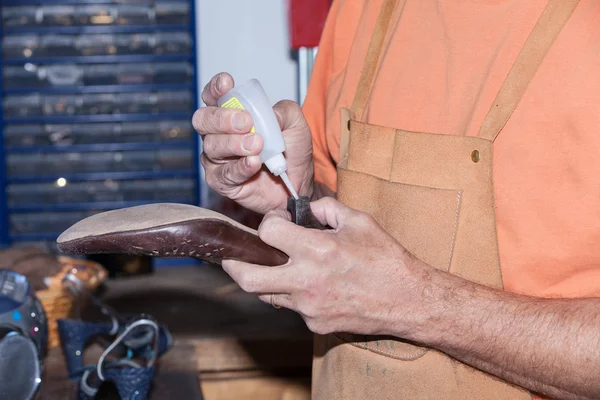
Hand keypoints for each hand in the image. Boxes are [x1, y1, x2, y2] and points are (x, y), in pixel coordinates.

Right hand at [193, 72, 313, 213]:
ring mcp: (217, 158)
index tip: (227, 84)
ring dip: (235, 144)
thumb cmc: (291, 152)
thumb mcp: (296, 124)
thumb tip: (270, 114)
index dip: (215, 88)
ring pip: (212, 146)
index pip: (213, 96)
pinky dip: (240, 167)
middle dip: (223, 118)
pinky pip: (223, 174)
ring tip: (258, 145)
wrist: (297, 184)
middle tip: (246, 122)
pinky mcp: (221, 181)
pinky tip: (254, 163)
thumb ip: (285, 112)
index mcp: (231, 113)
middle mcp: (218, 134)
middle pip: (203, 119)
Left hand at [221, 197, 425, 335]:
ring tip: (274, 268)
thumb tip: (306, 209)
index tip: (277, 222)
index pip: (268, 233)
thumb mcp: (359, 221)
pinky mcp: (315, 323)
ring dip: (266, 279)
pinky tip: (311, 285)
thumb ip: (327, 208)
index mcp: (317, 249)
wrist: (407, 299)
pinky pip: (293, 307)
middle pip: (249, 278)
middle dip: (233, 266)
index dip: (268, 222)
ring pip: (268, 295)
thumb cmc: (386, 258)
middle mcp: (307, 280)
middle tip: (231, 258)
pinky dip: (294, 294)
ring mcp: (309, 306)